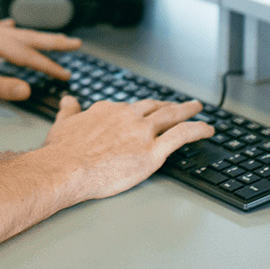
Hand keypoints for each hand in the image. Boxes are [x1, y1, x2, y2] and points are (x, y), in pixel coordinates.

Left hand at [0, 19, 80, 100]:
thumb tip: (26, 90)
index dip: (47, 66)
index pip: (25, 55)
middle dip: (51, 42)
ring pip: (13, 33)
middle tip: (74, 44)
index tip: (65, 74)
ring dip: (34, 36)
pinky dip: (8, 30)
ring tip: (52, 37)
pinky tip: (12, 25)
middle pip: (25, 36)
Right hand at [41, 96, 213, 201]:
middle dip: (169, 105)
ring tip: (197, 109)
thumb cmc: (62, 152)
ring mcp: (142, 133)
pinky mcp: (152, 152)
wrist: (65, 168)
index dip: (141, 110)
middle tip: (180, 105)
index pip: (130, 108)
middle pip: (155, 108)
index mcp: (108, 111)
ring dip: (187, 111)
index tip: (146, 112)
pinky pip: (182, 135)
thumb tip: (68, 100)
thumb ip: (69, 111)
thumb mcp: (63, 123)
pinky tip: (208, 129)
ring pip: (171, 117)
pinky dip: (198, 129)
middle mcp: (128, 117)